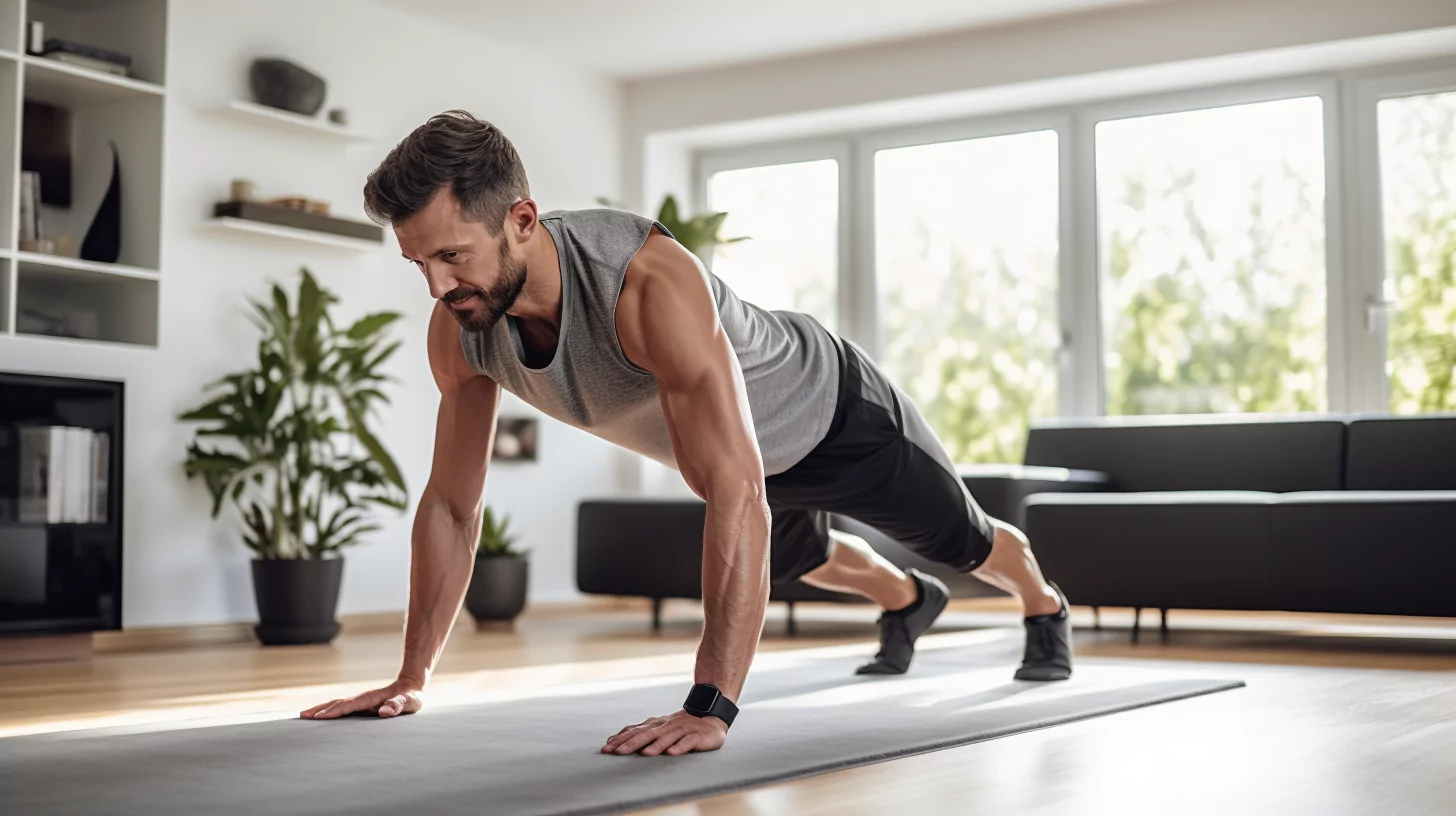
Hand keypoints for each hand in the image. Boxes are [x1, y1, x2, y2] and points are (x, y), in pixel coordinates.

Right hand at [300, 679, 424, 719]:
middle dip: (320, 709)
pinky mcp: (361, 705)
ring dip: (321, 709)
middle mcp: (363, 699)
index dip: (334, 711)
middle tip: (302, 716)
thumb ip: (398, 705)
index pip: (349, 706)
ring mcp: (360, 701)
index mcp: (371, 698)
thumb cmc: (411, 696)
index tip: (319, 717)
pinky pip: (342, 708)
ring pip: (337, 704)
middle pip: (337, 703)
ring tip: (304, 715)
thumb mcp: (410, 702)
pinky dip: (328, 710)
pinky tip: (320, 716)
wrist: (411, 685)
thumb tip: (383, 711)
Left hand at [601, 710, 727, 756]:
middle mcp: (667, 726)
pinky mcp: (696, 736)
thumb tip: (615, 739)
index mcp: (656, 725)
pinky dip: (679, 747)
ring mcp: (682, 730)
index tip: (606, 748)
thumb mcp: (659, 727)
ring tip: (644, 754)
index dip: (621, 739)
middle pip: (647, 734)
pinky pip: (687, 742)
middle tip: (618, 752)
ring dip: (655, 746)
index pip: (636, 731)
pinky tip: (671, 753)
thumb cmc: (681, 725)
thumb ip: (640, 732)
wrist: (710, 717)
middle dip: (632, 743)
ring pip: (667, 738)